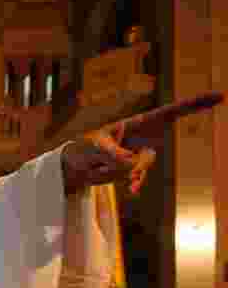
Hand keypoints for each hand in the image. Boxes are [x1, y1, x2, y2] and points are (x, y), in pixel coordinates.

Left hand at [62, 91, 222, 194]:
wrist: (74, 167)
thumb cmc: (82, 148)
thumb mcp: (94, 147)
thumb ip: (114, 155)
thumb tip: (133, 166)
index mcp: (138, 123)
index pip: (171, 112)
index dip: (195, 104)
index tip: (220, 96)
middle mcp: (144, 138)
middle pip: (148, 157)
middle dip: (125, 166)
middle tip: (102, 161)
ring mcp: (141, 156)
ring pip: (137, 172)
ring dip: (113, 173)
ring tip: (97, 166)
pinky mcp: (135, 172)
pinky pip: (137, 181)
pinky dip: (130, 185)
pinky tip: (131, 192)